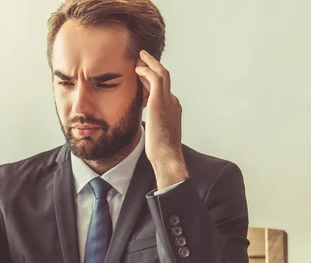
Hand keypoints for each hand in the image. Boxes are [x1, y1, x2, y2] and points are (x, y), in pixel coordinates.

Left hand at [135, 50, 188, 188]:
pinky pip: (155, 79)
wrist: (167, 156)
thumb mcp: (156, 132)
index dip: (152, 78)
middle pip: (165, 76)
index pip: (162, 88)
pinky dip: (147, 71)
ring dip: (150, 63)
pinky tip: (137, 69)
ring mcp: (168, 100)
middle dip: (153, 65)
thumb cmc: (160, 150)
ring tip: (139, 57)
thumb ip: (153, 122)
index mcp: (173, 108)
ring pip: (162, 73)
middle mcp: (173, 101)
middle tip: (142, 57)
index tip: (142, 73)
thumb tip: (146, 122)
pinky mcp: (160, 102)